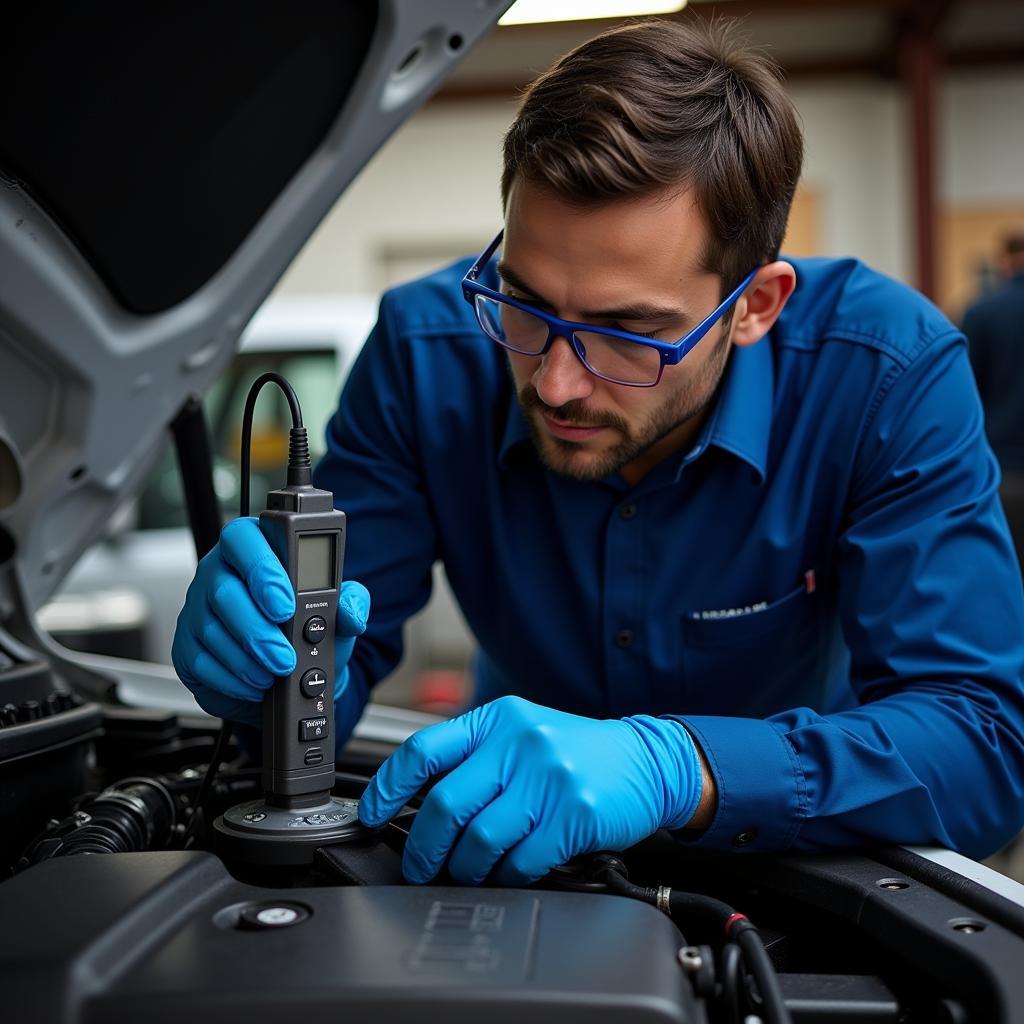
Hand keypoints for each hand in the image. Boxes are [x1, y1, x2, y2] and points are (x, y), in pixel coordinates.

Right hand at [171, 517, 368, 725]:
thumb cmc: (310, 628)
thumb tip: (351, 610)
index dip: (262, 568)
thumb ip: (351, 602)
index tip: (287, 604)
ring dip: (247, 659)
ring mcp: (198, 608)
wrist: (293, 671)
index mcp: (255, 548)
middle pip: (224, 591)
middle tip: (285, 656)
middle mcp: (219, 572)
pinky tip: (255, 683)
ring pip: (211, 630)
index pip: (244, 538)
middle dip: (258, 630)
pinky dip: (231, 679)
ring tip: (275, 673)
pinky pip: (200, 662)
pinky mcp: (186, 647)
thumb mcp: (337, 612)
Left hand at [358, 695, 702, 885]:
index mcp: (497, 720)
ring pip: (479, 840)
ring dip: (465, 868)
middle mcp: (519, 742)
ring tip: (468, 872)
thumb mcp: (521, 736)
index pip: (424, 750)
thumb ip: (474, 759)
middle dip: (423, 848)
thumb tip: (415, 801)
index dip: (388, 787)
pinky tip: (508, 870)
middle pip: (445, 805)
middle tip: (420, 865)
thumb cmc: (575, 754)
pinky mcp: (573, 813)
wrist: (645, 761)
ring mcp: (547, 777)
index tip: (371, 814)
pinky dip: (505, 875)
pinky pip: (519, 861)